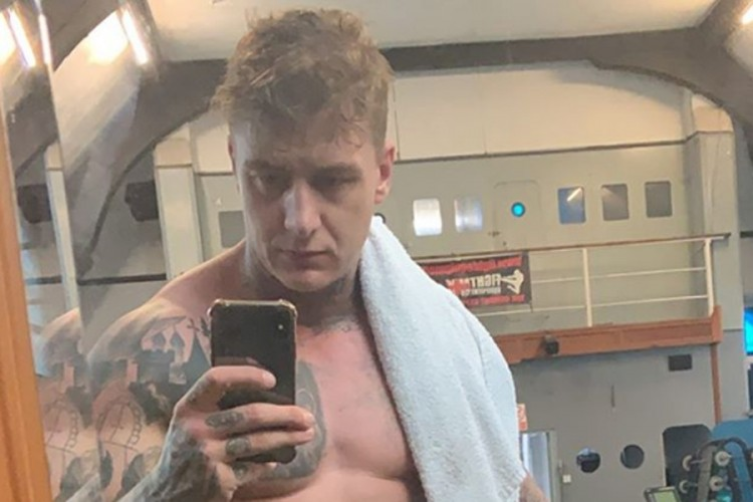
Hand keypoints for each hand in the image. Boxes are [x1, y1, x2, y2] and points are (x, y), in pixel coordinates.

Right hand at [143, 366, 314, 501]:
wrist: (164, 495)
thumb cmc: (185, 451)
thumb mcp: (189, 424)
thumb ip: (214, 407)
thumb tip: (267, 392)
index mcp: (188, 408)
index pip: (216, 379)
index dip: (246, 375)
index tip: (272, 379)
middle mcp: (195, 430)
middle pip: (250, 414)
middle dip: (286, 414)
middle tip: (307, 416)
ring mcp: (207, 456)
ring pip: (259, 441)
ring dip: (289, 437)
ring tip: (307, 433)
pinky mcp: (219, 481)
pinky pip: (254, 468)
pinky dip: (269, 463)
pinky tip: (278, 460)